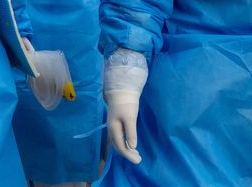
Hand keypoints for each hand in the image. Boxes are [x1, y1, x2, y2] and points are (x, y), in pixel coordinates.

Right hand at [103, 49, 147, 164]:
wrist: (122, 89)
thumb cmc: (126, 103)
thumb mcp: (130, 117)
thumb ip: (130, 132)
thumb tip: (132, 147)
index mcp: (114, 129)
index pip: (120, 147)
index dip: (129, 155)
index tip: (138, 161)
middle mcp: (112, 129)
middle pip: (118, 146)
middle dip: (128, 154)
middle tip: (139, 160)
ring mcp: (114, 126)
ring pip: (118, 142)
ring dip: (127, 150)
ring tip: (136, 154)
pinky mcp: (117, 123)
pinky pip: (120, 137)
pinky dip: (126, 143)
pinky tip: (131, 144)